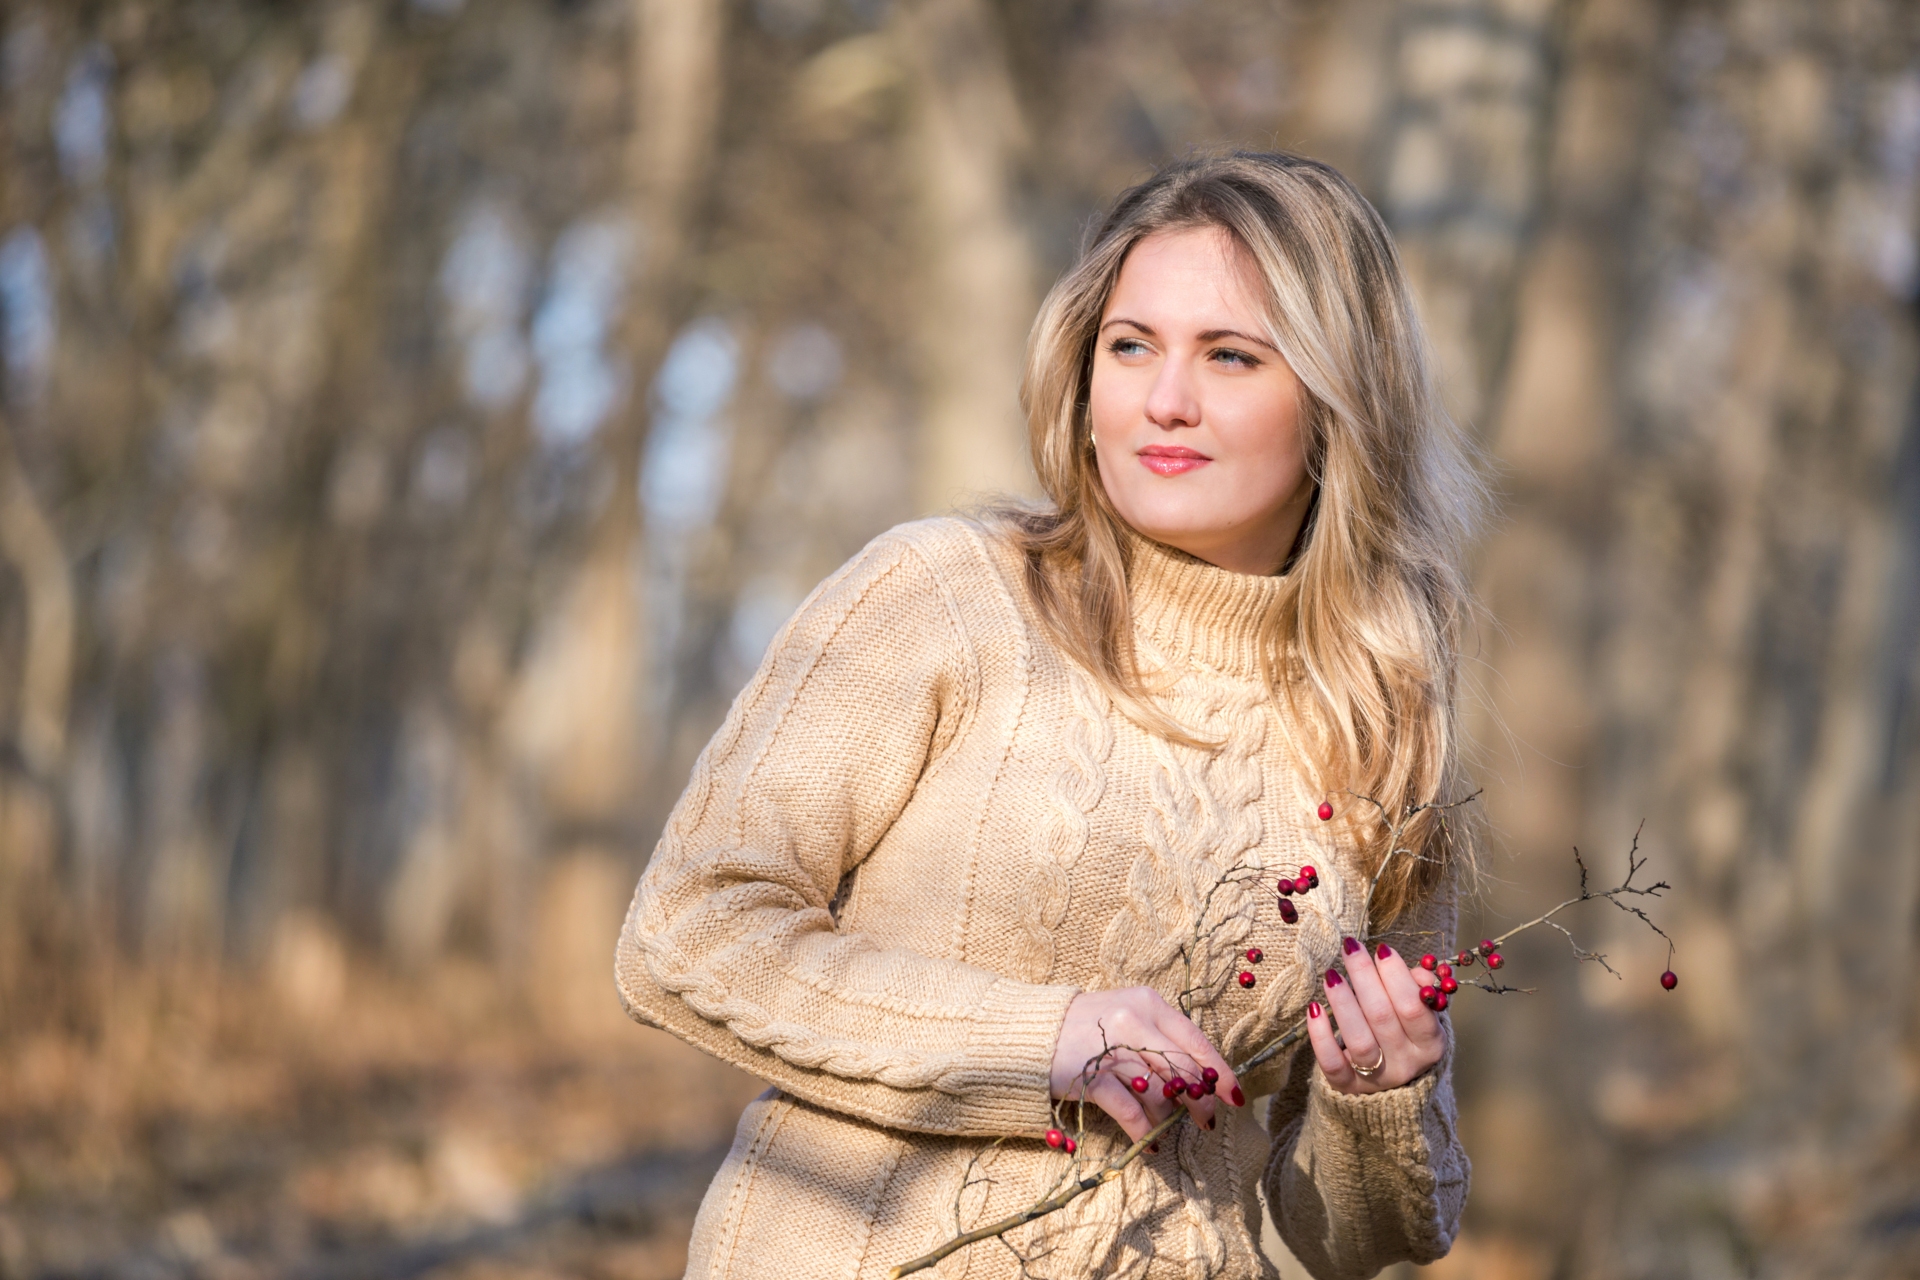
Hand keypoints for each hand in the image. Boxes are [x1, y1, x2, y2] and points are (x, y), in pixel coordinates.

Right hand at [1049, 988, 1242, 1142]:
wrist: (1030, 1030)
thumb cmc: (1086, 1025)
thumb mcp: (1127, 1014)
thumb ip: (1160, 1036)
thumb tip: (1200, 1075)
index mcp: (1149, 1003)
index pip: (1196, 1041)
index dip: (1220, 1073)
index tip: (1235, 1096)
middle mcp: (1134, 1021)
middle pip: (1183, 1070)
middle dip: (1200, 1102)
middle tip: (1206, 1122)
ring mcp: (1112, 1049)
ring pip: (1160, 1092)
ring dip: (1169, 1118)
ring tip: (1168, 1129)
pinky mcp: (1091, 1077)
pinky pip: (1130, 1112)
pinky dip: (1144, 1131)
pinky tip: (1150, 1143)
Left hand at [1307, 938, 1445, 1094]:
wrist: (1392, 1087)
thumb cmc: (1406, 1035)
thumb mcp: (1423, 1015)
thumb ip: (1421, 989)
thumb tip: (1418, 971)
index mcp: (1430, 1044)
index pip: (1414, 1007)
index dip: (1397, 977)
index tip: (1381, 949)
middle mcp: (1406, 1064)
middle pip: (1382, 1017)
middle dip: (1364, 977)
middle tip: (1350, 947)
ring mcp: (1377, 1079)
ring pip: (1359, 1040)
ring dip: (1343, 1002)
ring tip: (1331, 974)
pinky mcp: (1347, 1087)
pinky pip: (1333, 1064)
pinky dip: (1321, 1037)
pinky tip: (1314, 1009)